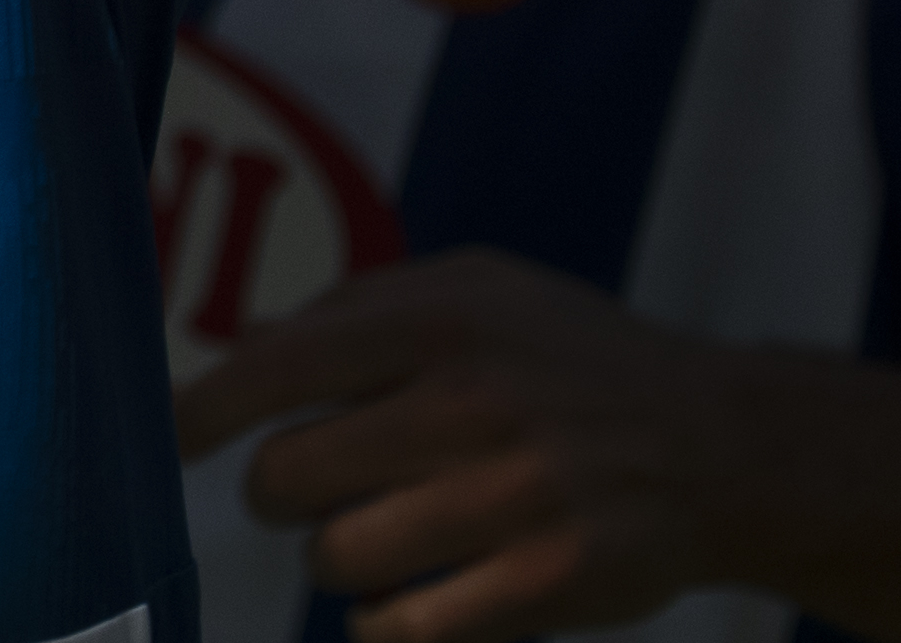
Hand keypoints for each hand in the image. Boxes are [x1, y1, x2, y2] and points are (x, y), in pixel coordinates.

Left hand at [177, 250, 753, 642]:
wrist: (724, 445)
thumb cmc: (572, 361)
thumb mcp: (478, 290)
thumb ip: (358, 309)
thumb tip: (246, 346)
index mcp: (441, 321)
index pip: (275, 366)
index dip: (203, 411)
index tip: (176, 439)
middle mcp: (471, 404)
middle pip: (288, 477)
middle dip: (278, 494)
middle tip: (303, 491)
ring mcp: (511, 500)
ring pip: (337, 557)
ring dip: (333, 558)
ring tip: (372, 537)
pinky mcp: (546, 584)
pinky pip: (403, 629)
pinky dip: (380, 624)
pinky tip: (394, 604)